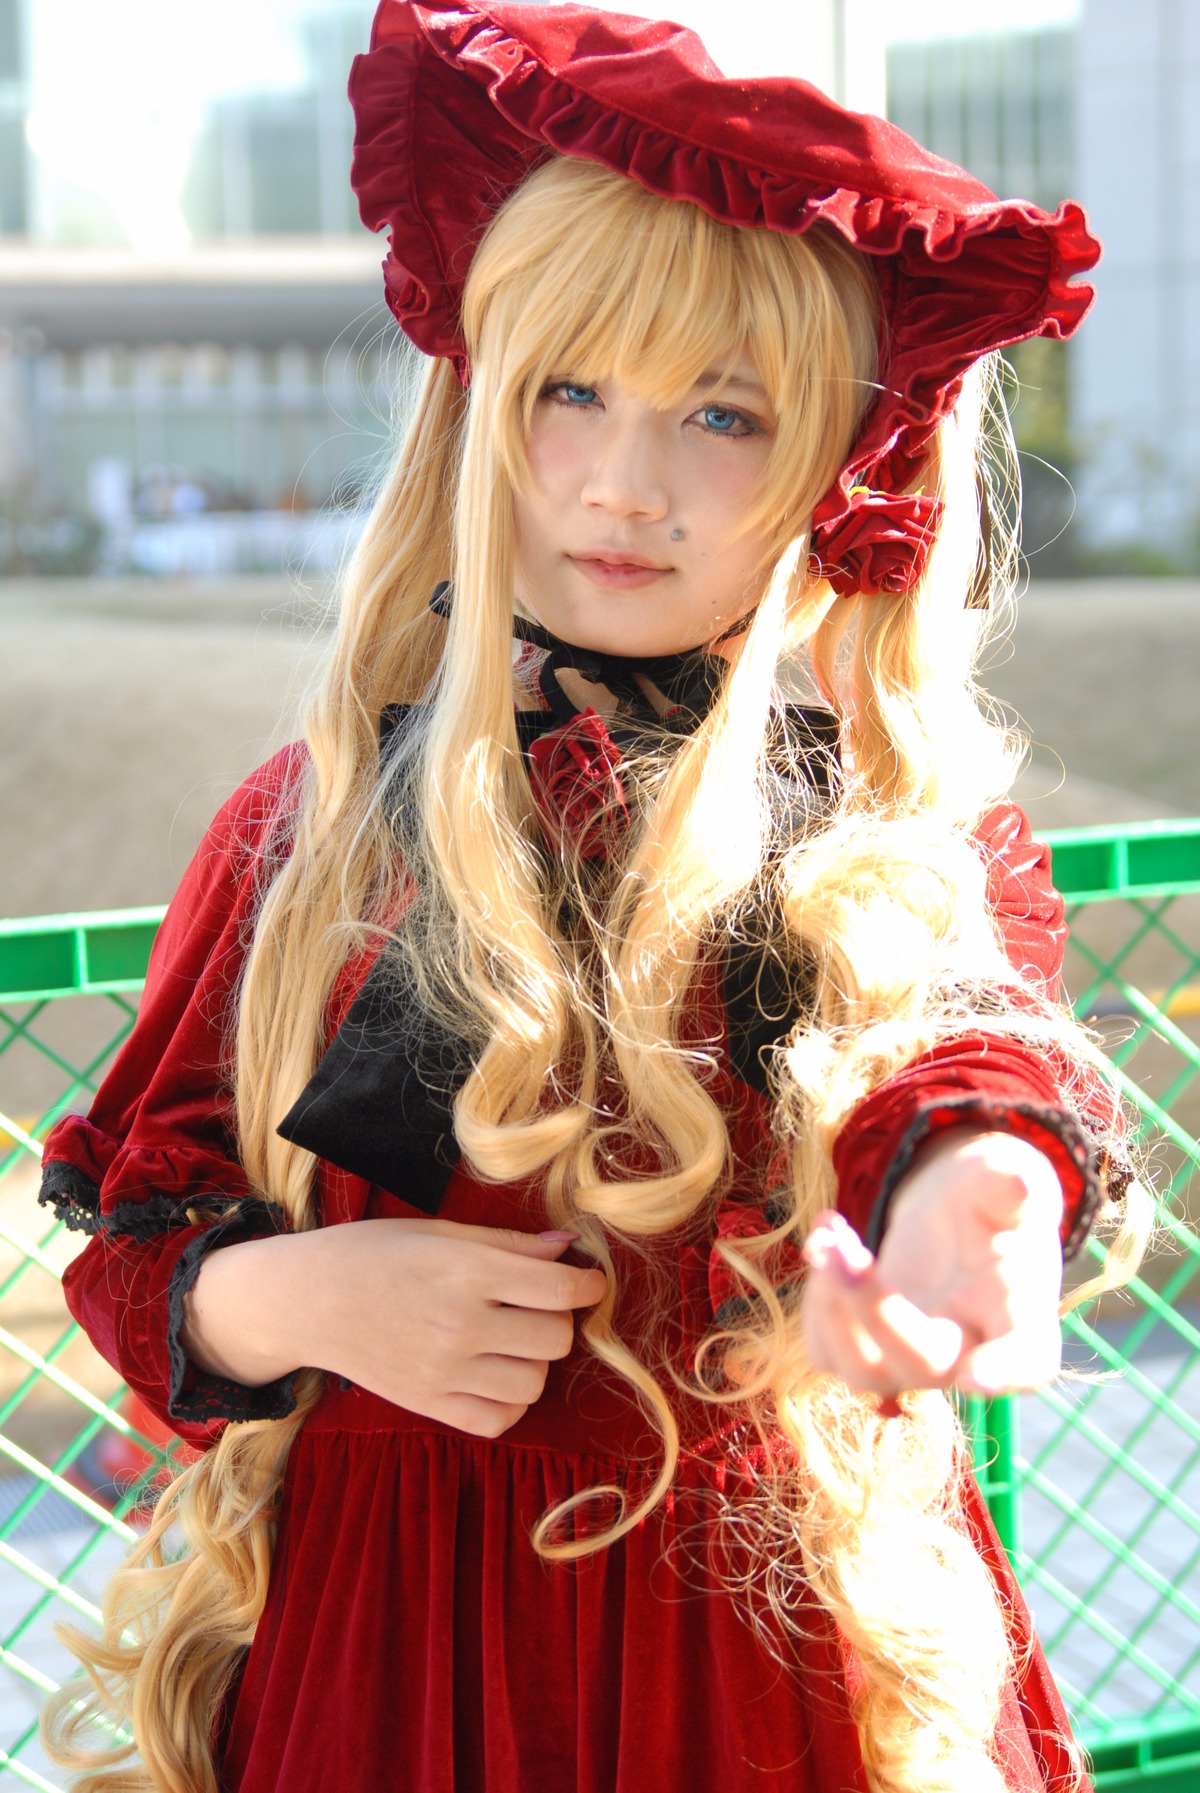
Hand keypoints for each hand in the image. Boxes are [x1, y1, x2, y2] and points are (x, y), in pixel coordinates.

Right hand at [188, 1218, 606, 1438]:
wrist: (308, 1299)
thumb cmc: (374, 1253)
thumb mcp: (441, 1232)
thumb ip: (509, 1244)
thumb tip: (567, 1249)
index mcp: (468, 1272)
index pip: (560, 1290)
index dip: (587, 1285)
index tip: (586, 1282)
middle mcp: (462, 1325)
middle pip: (556, 1339)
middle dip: (558, 1320)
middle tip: (537, 1306)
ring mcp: (445, 1372)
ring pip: (534, 1383)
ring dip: (534, 1361)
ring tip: (511, 1340)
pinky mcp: (429, 1404)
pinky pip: (498, 1420)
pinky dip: (509, 1403)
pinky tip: (495, 1375)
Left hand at [801, 1129, 1064, 1397]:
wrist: (956, 1214)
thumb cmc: (989, 1202)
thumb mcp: (1000, 1183)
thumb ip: (1008, 1186)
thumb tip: (1019, 1183)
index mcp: (1021, 1317)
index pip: (1026, 1363)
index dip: (1004, 1375)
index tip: (975, 1378)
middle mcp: (969, 1352)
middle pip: (925, 1364)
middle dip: (876, 1310)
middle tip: (844, 1247)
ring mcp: (912, 1359)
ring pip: (863, 1369)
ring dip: (833, 1303)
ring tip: (830, 1234)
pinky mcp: (867, 1349)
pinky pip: (827, 1351)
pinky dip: (815, 1298)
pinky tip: (825, 1237)